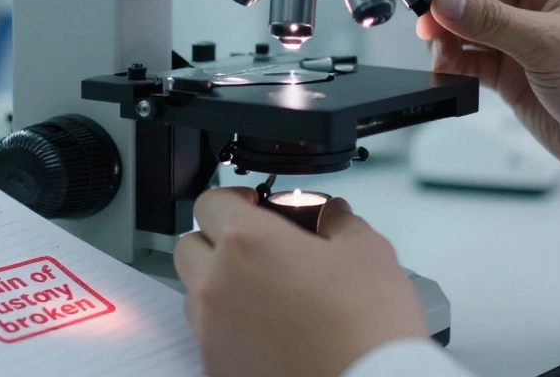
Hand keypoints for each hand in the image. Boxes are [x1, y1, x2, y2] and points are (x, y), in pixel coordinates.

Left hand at [173, 188, 426, 376]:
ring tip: (266, 290)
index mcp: (247, 243)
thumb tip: (331, 215)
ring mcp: (211, 330)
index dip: (236, 199)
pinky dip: (228, 323)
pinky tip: (269, 327)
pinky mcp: (216, 366)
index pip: (211, 200)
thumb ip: (339, 220)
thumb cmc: (366, 327)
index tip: (258, 206)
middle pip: (190, 244)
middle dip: (218, 238)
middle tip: (258, 245)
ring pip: (194, 291)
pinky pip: (207, 333)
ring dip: (219, 281)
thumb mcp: (368, 252)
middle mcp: (217, 284)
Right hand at [416, 0, 559, 207]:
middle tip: (426, 27)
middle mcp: (538, 7)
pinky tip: (447, 74)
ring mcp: (523, 41)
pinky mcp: (512, 74)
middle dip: (448, 9)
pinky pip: (471, 61)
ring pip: (468, 28)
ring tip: (440, 57)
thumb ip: (492, 21)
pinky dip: (454, 66)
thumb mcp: (548, 44)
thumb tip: (446, 0)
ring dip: (448, 40)